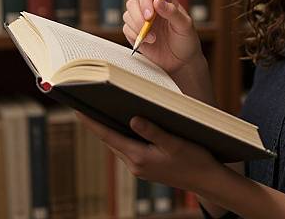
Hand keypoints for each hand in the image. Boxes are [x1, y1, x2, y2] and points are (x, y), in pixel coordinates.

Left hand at [76, 112, 218, 191]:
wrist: (206, 180)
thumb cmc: (194, 160)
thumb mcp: (175, 142)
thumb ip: (153, 131)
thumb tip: (133, 118)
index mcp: (139, 157)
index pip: (108, 136)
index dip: (92, 122)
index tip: (77, 109)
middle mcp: (135, 164)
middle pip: (110, 140)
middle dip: (97, 123)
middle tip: (86, 102)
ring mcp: (140, 167)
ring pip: (118, 144)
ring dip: (109, 129)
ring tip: (100, 109)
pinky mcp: (146, 166)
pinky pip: (128, 148)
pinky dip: (122, 135)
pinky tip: (125, 124)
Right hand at [123, 0, 203, 75]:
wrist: (182, 60)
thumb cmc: (186, 39)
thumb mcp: (185, 25)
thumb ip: (172, 12)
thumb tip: (157, 1)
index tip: (150, 14)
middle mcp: (150, 7)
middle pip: (133, 2)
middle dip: (138, 15)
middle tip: (147, 26)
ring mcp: (141, 20)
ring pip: (127, 15)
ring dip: (137, 27)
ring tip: (153, 38)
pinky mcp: (134, 33)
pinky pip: (126, 29)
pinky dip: (135, 35)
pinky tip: (149, 41)